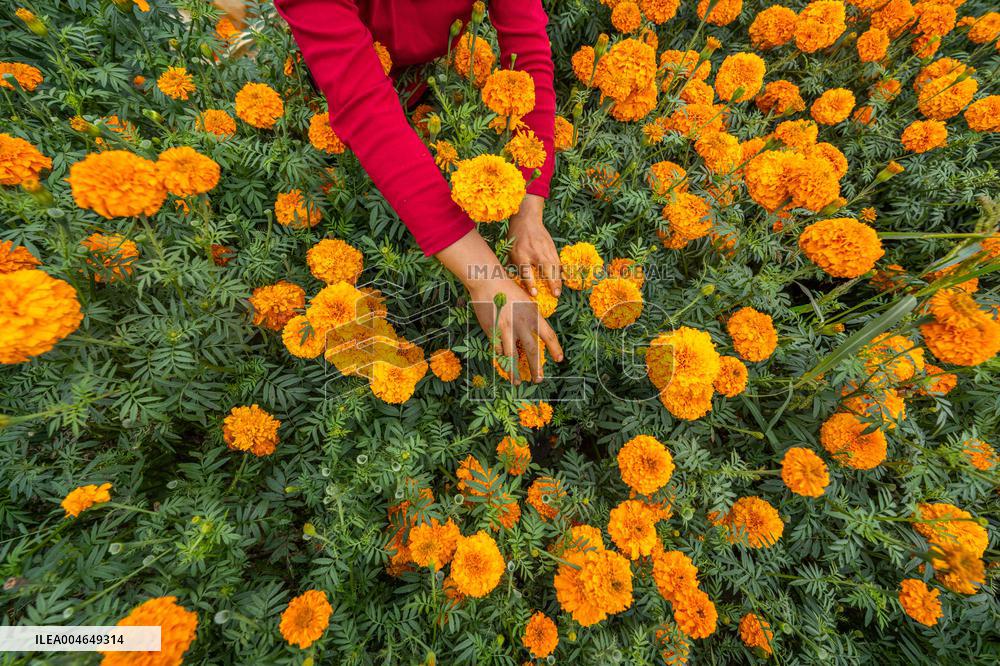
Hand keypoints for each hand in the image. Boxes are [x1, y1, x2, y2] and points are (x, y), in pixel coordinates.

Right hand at [435, 229, 562, 383]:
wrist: (488, 281)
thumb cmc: (508, 289)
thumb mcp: (526, 301)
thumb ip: (531, 318)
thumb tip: (534, 336)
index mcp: (534, 315)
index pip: (549, 336)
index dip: (555, 349)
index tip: (559, 359)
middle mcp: (522, 324)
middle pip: (532, 350)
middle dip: (536, 368)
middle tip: (538, 380)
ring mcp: (506, 329)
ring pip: (512, 356)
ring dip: (515, 371)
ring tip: (517, 382)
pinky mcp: (492, 331)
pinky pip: (497, 350)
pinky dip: (501, 359)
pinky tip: (503, 366)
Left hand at [507, 194, 561, 297]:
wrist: (527, 220)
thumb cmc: (516, 239)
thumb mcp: (510, 252)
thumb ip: (513, 267)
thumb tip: (515, 283)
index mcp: (521, 254)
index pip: (526, 271)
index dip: (530, 283)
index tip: (534, 293)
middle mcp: (534, 252)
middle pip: (545, 268)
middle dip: (551, 282)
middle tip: (555, 295)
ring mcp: (545, 249)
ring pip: (554, 266)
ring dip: (558, 280)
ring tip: (559, 292)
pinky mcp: (552, 248)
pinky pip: (558, 262)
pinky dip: (560, 271)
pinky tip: (563, 280)